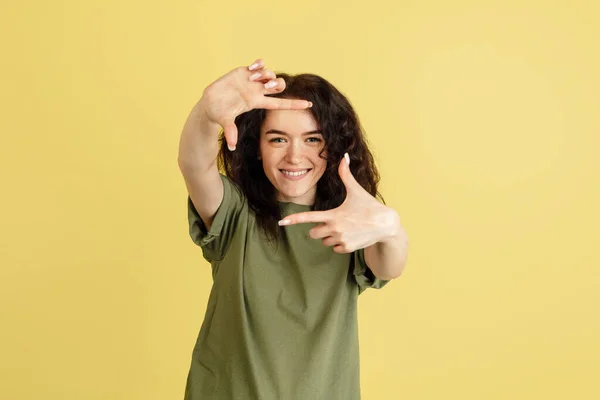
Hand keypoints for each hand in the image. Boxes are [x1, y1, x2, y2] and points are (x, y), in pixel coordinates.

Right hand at [199, 58, 311, 150]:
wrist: (210, 102)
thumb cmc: (218, 113)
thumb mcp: (225, 121)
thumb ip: (230, 131)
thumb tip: (232, 146)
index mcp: (256, 102)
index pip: (279, 103)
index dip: (294, 104)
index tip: (309, 104)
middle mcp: (257, 91)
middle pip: (278, 86)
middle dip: (277, 84)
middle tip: (268, 85)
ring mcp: (252, 81)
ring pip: (269, 74)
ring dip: (265, 73)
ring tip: (253, 75)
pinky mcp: (244, 72)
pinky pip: (258, 64)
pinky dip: (259, 63)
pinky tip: (253, 66)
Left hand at [278, 153, 400, 252]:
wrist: (386, 225)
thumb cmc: (369, 206)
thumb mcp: (356, 190)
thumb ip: (346, 174)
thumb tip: (344, 156)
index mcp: (333, 215)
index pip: (308, 218)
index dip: (293, 220)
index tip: (281, 222)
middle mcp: (334, 229)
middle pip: (313, 233)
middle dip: (318, 229)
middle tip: (332, 222)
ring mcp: (341, 240)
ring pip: (324, 241)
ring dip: (329, 236)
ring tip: (345, 228)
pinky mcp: (347, 248)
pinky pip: (334, 248)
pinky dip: (339, 243)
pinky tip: (350, 235)